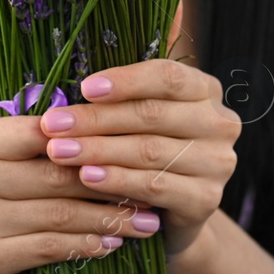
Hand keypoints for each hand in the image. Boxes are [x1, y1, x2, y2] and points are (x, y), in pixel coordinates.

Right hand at [0, 109, 164, 273]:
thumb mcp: (15, 166)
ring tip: (144, 221)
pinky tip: (112, 243)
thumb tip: (118, 120)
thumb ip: (48, 143)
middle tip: (151, 191)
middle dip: (109, 183)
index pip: (39, 132)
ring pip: (56, 213)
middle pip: (52, 174)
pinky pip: (48, 246)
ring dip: (107, 218)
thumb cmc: (5, 204)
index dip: (90, 139)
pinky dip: (85, 243)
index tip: (135, 145)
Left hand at [40, 2, 242, 256]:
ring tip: (59, 151)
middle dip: (96, 119)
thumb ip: (126, 87)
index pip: (168, 76)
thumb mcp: (141, 113)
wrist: (170, 214)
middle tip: (53, 125)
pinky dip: (116, 180)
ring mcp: (218, 163)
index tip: (84, 88)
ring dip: (98, 150)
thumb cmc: (146, 148)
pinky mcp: (206, 200)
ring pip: (149, 151)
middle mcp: (219, 123)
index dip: (126, 81)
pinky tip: (86, 177)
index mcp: (205, 90)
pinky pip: (155, 186)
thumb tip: (95, 59)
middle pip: (152, 114)